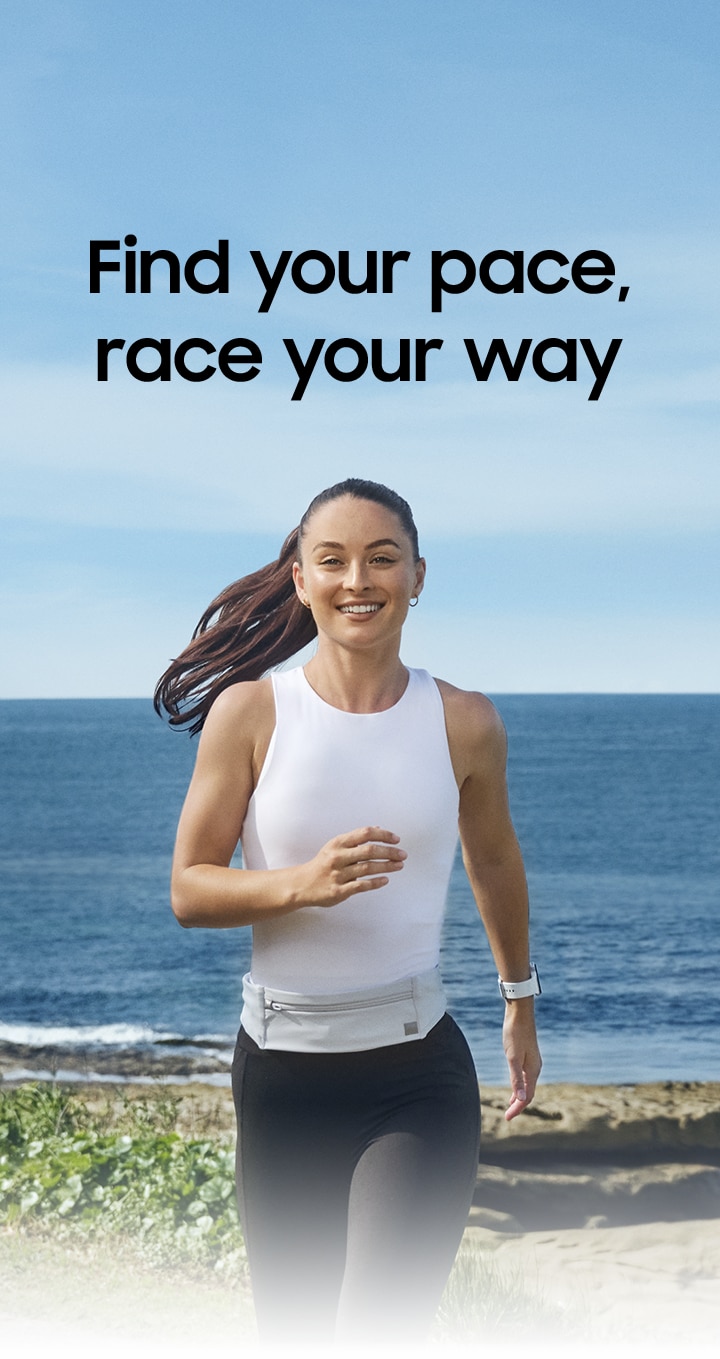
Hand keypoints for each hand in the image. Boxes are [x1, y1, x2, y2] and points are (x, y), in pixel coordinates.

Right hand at [295, 826, 406, 907]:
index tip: (396, 839)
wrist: (302, 884)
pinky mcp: (339, 890)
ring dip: (386, 866)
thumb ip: (356, 838)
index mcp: (338, 843)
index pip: (365, 834)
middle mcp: (338, 857)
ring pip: (367, 868)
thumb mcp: (335, 846)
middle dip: (389, 852)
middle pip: (369, 851)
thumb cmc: (322, 863)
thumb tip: (377, 829)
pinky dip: (375, 883)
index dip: (383, 835)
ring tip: (399, 866)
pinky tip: (386, 880)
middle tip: (403, 854)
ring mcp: (338, 874)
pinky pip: (361, 886)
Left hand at [502, 1001, 541, 1120]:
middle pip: (529, 1093)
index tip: (507, 1118)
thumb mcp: (512, 1057)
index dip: (517, 1108)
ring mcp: (533, 1062)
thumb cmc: (515, 1033)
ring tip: (510, 1107)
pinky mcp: (529, 1056)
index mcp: (533, 1070)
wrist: (520, 1013)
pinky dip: (519, 1086)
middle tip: (508, 1116)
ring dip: (519, 1097)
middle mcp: (535, 1068)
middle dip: (519, 1105)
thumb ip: (516, 1077)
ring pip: (528, 1086)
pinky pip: (526, 1077)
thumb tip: (519, 1098)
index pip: (526, 1096)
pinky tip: (513, 1089)